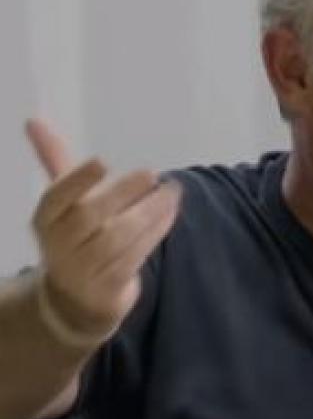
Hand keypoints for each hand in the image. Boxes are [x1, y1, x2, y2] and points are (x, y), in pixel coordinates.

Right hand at [25, 118, 180, 344]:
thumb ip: (54, 161)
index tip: (101, 161)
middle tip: (151, 173)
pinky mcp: (108, 287)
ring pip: (117, 238)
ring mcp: (83, 269)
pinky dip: (155, 233)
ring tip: (172, 192)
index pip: (56, 198)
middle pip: (90, 217)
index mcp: (46, 219)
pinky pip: (135, 257)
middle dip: (122, 193)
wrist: (75, 298)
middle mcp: (59, 245)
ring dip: (148, 212)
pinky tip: (171, 214)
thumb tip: (34, 120)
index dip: (76, 180)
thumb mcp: (62, 202)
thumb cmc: (73, 235)